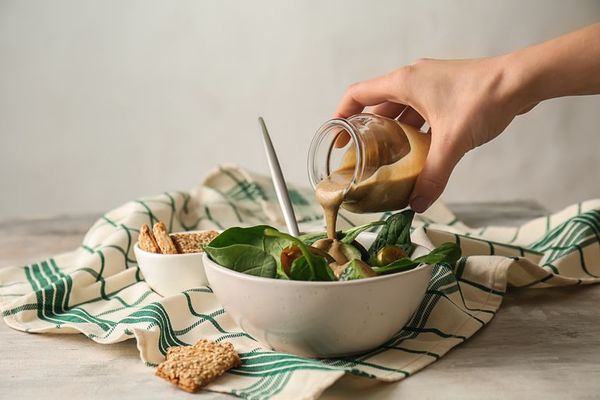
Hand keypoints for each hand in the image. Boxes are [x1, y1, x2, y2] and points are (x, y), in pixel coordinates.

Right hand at [335, 56, 534, 212]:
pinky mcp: (446, 92)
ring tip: (389, 159)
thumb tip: (418, 203)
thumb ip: (433, 175)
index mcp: (403, 83)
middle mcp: (413, 80)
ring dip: (394, 133)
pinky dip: (416, 131)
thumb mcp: (451, 142)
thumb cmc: (483, 98)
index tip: (337, 139)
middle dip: (368, 132)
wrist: (522, 80)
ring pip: (401, 110)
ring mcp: (431, 85)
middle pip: (377, 106)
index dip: (341, 117)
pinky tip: (420, 152)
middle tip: (363, 157)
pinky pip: (420, 112)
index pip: (357, 95)